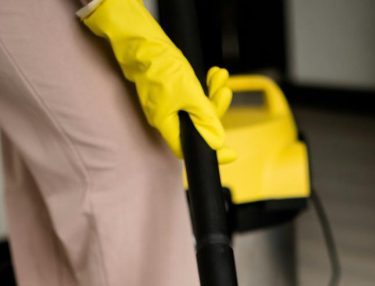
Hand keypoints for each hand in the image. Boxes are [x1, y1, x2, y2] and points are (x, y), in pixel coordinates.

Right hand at [79, 0, 234, 161]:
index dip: (210, 151)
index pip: (189, 149)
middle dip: (215, 108)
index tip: (231, 154)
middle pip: (198, 126)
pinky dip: (204, 87)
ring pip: (197, 108)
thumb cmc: (161, 66)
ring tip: (220, 76)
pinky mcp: (171, 92)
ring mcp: (169, 105)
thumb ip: (204, 117)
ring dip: (212, 93)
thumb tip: (217, 141)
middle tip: (225, 92)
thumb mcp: (189, 92)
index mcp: (167, 125)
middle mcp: (167, 119)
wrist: (143, 42)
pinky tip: (213, 74)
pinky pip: (192, 96)